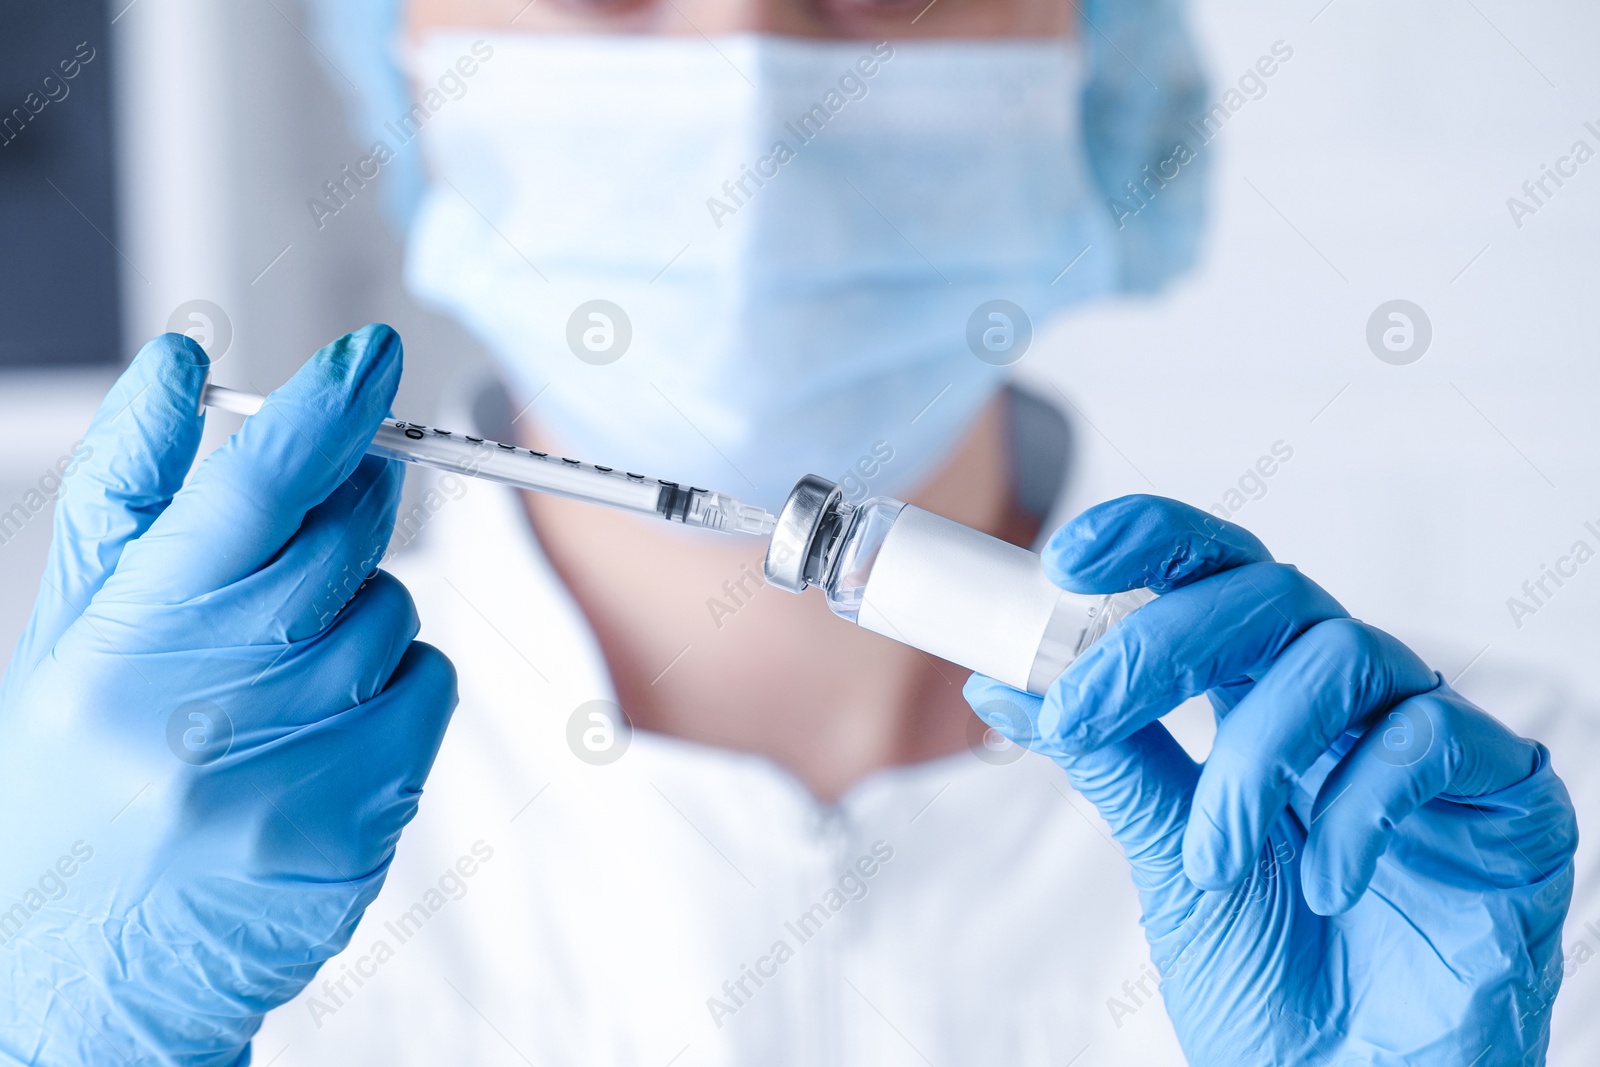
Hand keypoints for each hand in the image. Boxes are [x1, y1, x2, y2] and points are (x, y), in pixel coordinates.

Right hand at [0, 326, 455, 1064]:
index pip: (247, 494)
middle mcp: (205, 713)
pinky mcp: (360, 822)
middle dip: (349, 503)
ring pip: (393, 614)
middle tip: (320, 516)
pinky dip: (397, 679)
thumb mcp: (70, 629)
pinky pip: (427, 686)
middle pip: (342, 543)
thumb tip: (182, 362)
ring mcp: (292, 775)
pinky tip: (328, 718)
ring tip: (280, 668)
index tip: (370, 355)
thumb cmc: (76, 776)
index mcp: (122, 648)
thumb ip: (129, 490)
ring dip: (360, 611)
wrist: (89, 960)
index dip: (321, 411)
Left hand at [965, 495, 1575, 1064]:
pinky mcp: (1509, 795)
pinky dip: (1359, 810)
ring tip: (1211, 858)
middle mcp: (1343, 703)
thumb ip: (1106, 756)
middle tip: (1086, 705)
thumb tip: (1002, 678)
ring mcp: (1426, 740)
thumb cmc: (1268, 981)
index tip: (1065, 555)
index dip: (1147, 542)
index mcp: (1259, 698)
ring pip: (1342, 658)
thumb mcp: (1167, 855)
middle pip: (1270, 593)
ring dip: (1253, 757)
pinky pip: (1432, 742)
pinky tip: (1325, 886)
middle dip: (1165, 639)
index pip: (1211, 578)